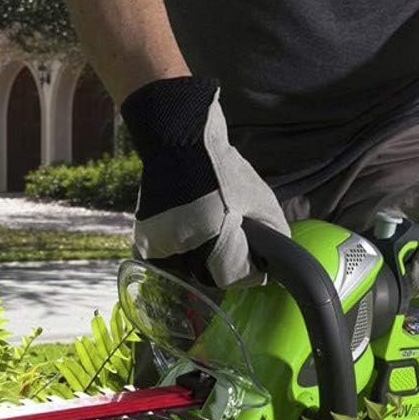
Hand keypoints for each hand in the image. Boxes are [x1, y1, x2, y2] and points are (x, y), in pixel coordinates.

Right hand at [121, 77, 289, 289]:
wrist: (177, 141)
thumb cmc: (220, 167)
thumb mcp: (260, 197)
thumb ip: (273, 232)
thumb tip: (273, 258)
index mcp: (211, 241)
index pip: (233, 277)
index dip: (250, 270)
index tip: (257, 259)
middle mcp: (181, 250)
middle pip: (210, 274)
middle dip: (224, 262)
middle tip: (232, 235)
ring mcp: (159, 245)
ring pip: (189, 267)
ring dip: (201, 255)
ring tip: (208, 224)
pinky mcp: (145, 239)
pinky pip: (170, 256)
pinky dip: (181, 247)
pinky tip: (188, 223)